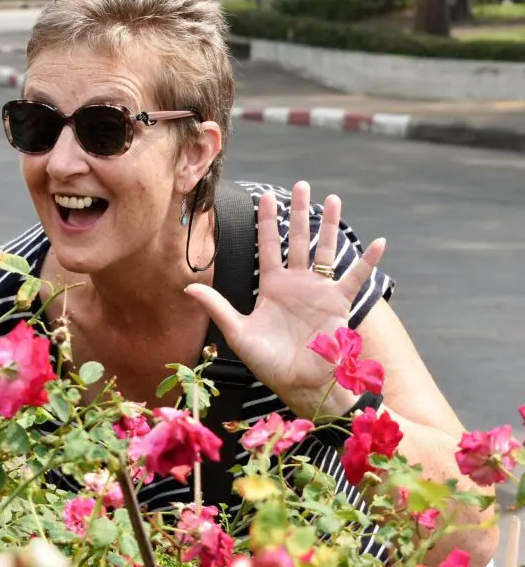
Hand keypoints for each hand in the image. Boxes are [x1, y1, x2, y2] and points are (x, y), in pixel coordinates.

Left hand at [185, 181, 386, 419]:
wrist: (299, 384)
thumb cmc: (268, 362)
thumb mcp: (237, 332)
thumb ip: (217, 306)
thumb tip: (188, 286)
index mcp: (271, 286)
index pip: (267, 245)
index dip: (266, 221)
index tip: (265, 195)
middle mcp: (296, 283)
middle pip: (296, 239)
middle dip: (298, 212)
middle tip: (300, 185)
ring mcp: (319, 291)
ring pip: (325, 250)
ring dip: (329, 225)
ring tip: (332, 199)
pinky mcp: (339, 304)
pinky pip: (355, 279)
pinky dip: (368, 262)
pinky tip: (379, 243)